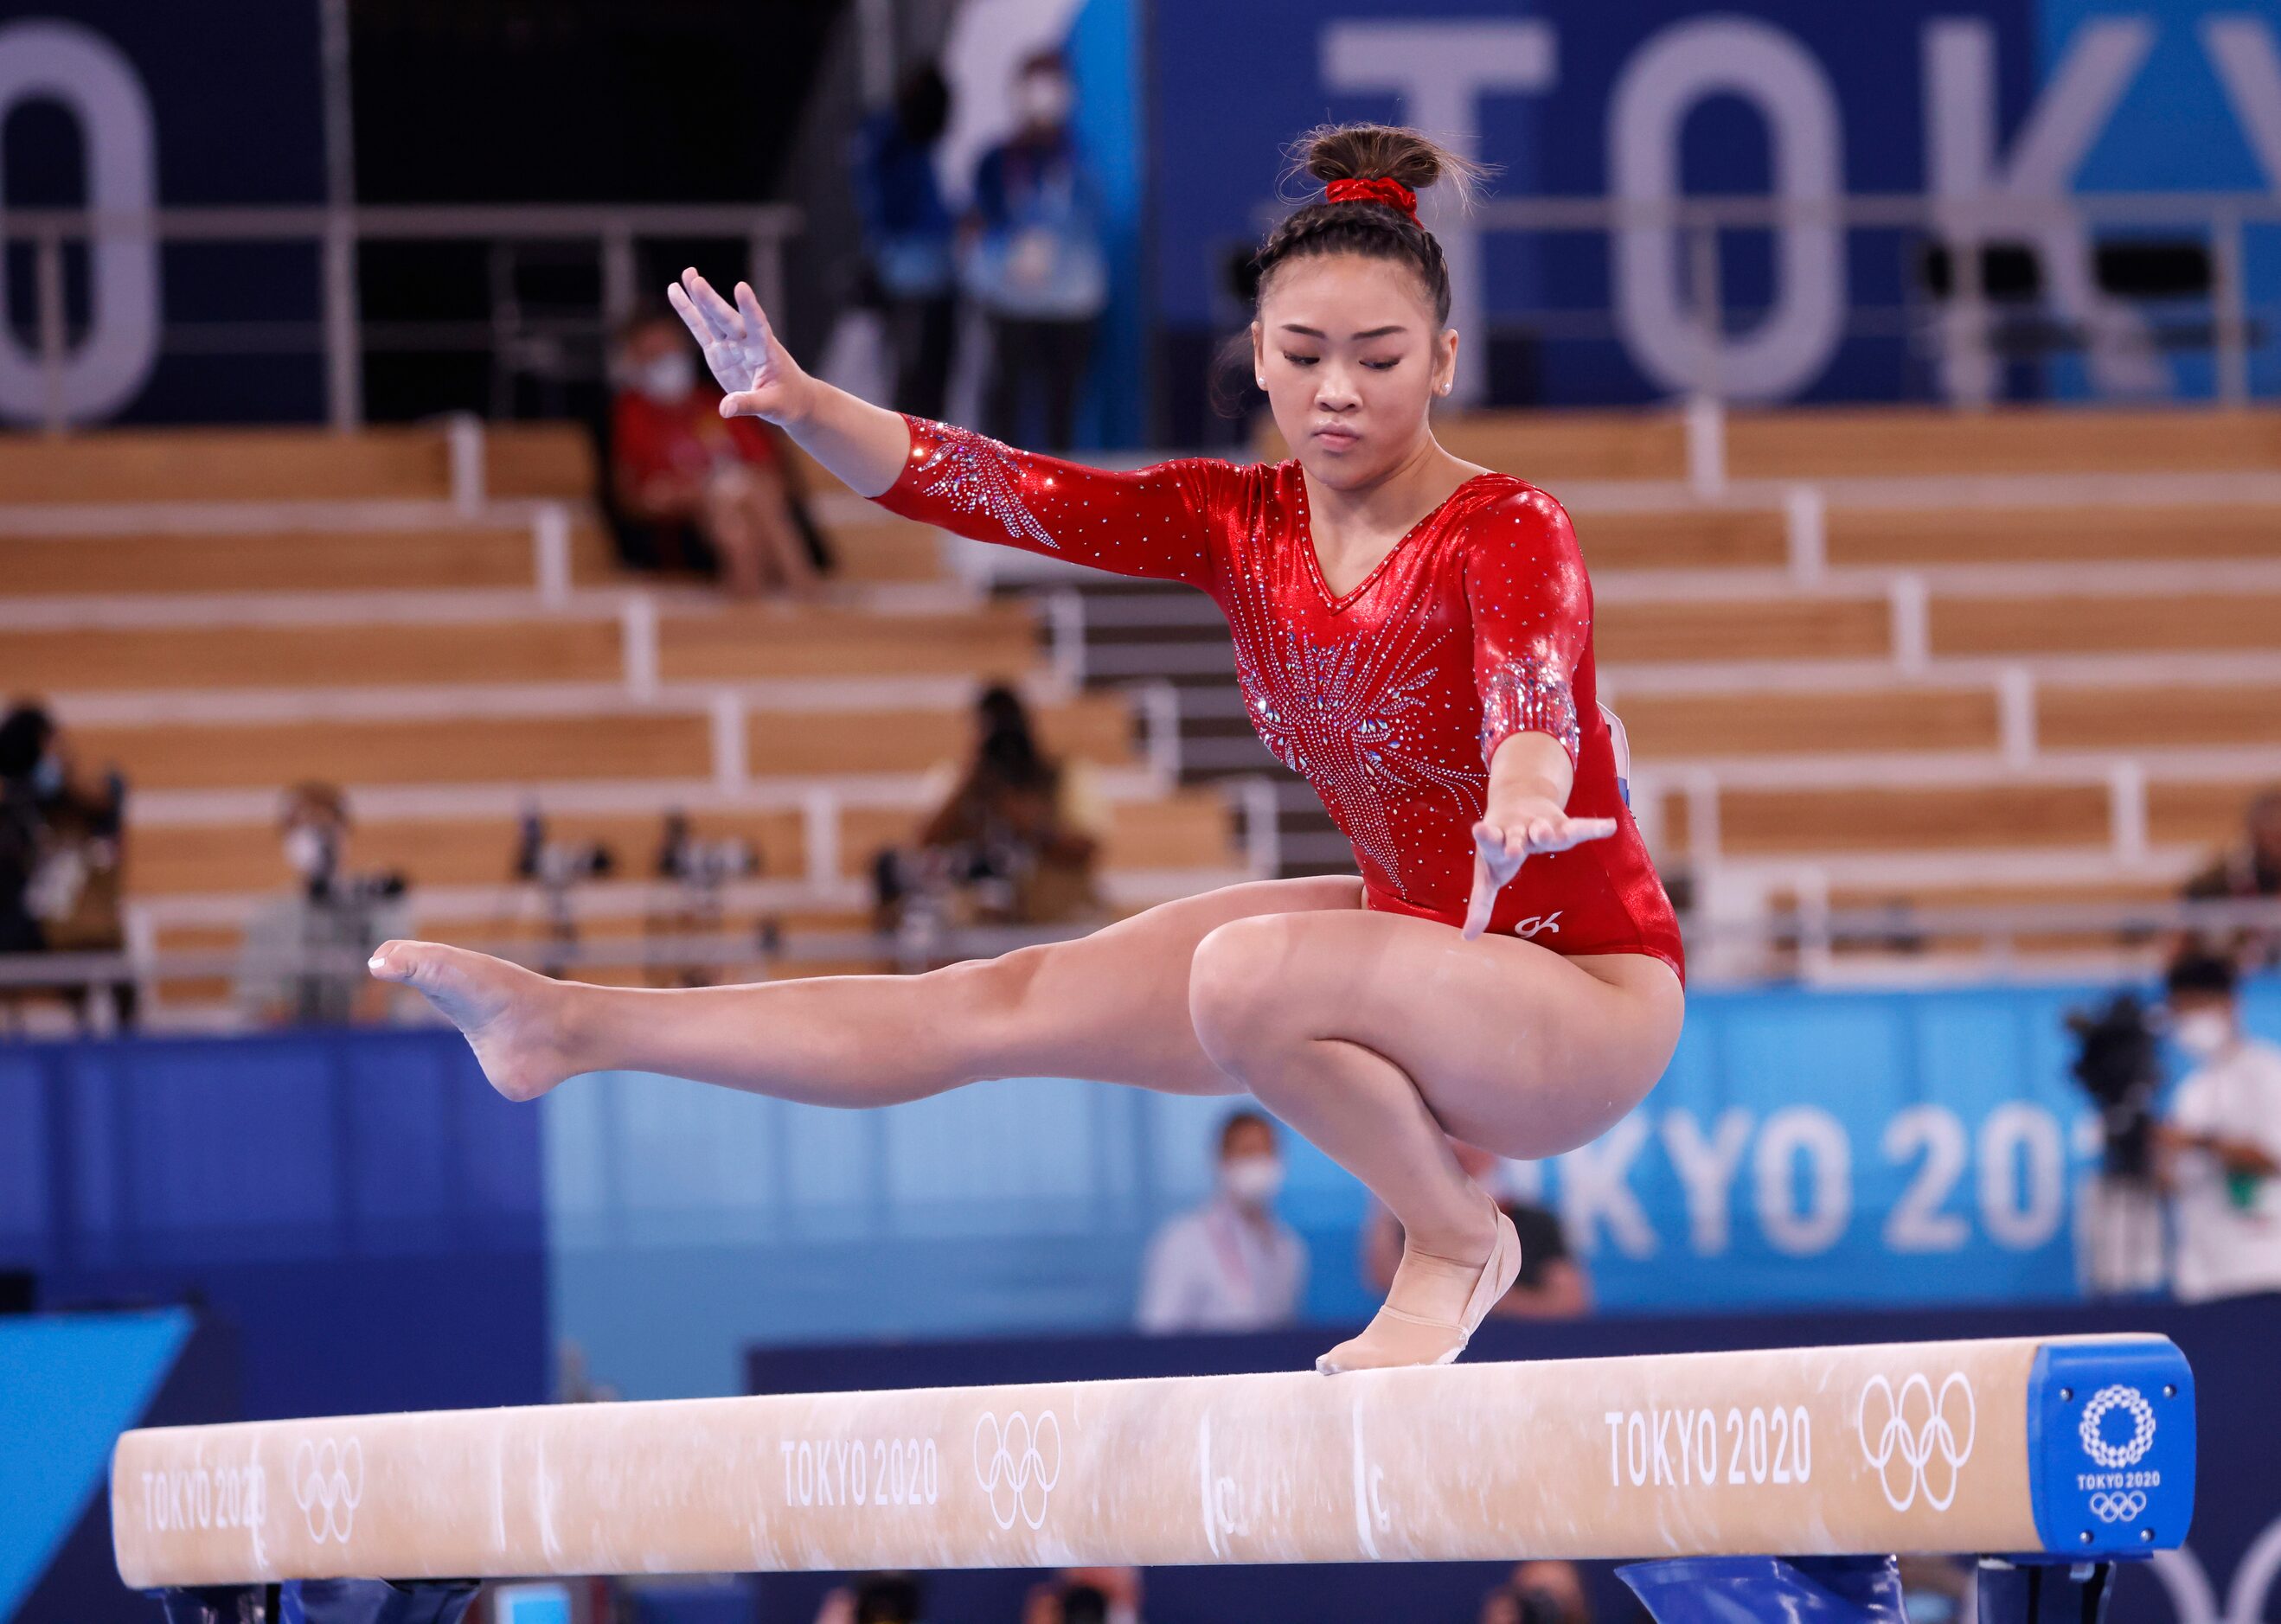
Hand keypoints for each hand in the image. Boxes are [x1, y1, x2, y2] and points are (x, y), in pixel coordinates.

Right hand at [665, 267, 810, 423]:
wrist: (789, 398)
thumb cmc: (787, 401)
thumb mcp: (772, 406)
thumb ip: (749, 404)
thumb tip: (725, 409)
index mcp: (766, 350)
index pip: (758, 326)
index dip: (750, 309)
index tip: (741, 288)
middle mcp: (747, 342)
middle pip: (727, 320)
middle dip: (712, 302)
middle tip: (695, 279)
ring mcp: (731, 345)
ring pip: (712, 318)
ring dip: (699, 297)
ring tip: (687, 274)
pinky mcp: (718, 351)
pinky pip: (701, 329)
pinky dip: (688, 312)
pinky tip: (675, 291)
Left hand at [1461, 805, 1617, 940]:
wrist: (1516, 802)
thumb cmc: (1500, 848)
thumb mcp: (1488, 875)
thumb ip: (1480, 904)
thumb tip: (1467, 938)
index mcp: (1496, 843)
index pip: (1490, 842)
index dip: (1487, 837)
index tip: (1479, 829)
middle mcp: (1517, 831)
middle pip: (1517, 837)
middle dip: (1517, 842)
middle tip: (1515, 849)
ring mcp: (1538, 825)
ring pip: (1543, 829)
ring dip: (1546, 832)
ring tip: (1549, 833)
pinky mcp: (1559, 822)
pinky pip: (1579, 827)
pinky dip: (1593, 828)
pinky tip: (1609, 827)